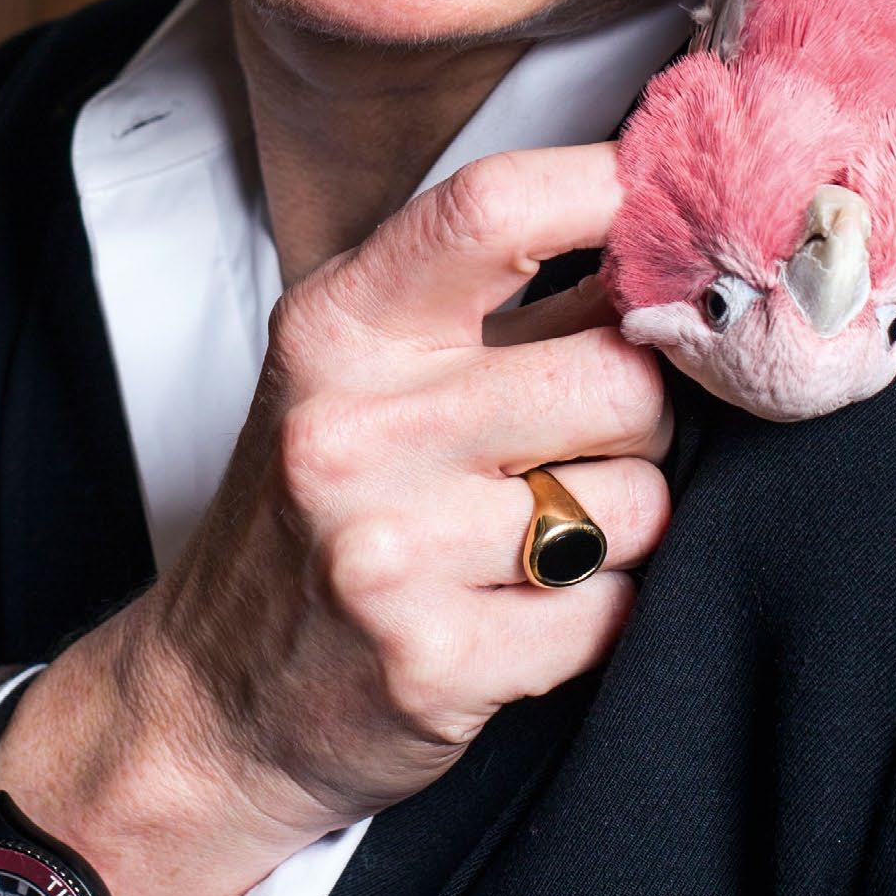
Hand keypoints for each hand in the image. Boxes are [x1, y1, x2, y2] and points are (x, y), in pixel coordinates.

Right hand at [0, 143, 670, 895]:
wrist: (216, 700)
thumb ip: (509, 298)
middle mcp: (351, 428)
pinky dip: (599, 614)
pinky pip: (613, 611)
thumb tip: (679, 223)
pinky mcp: (433, 664)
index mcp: (338, 326)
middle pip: (620, 375)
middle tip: (582, 443)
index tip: (675, 219)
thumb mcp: (372, 371)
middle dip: (642, 414)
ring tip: (540, 534)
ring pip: (638, 501)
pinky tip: (524, 609)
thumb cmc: (322, 508)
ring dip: (623, 522)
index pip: (495, 209)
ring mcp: (388, 551)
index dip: (617, 196)